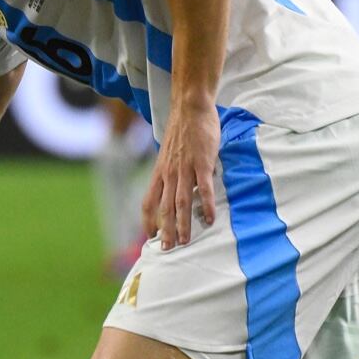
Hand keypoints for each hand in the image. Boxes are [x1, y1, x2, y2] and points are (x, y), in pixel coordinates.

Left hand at [142, 105, 219, 249]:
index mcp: (159, 173)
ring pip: (181, 202)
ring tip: (185, 241)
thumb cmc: (182, 133)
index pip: (148, 202)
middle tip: (168, 250)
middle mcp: (168, 174)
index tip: (150, 237)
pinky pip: (204, 188)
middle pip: (164, 208)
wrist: (190, 108)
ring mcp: (184, 169)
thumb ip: (170, 174)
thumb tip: (174, 190)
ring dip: (183, 224)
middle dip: (165, 231)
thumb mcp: (169, 156)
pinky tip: (210, 218)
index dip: (147, 221)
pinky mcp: (201, 162)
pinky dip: (207, 204)